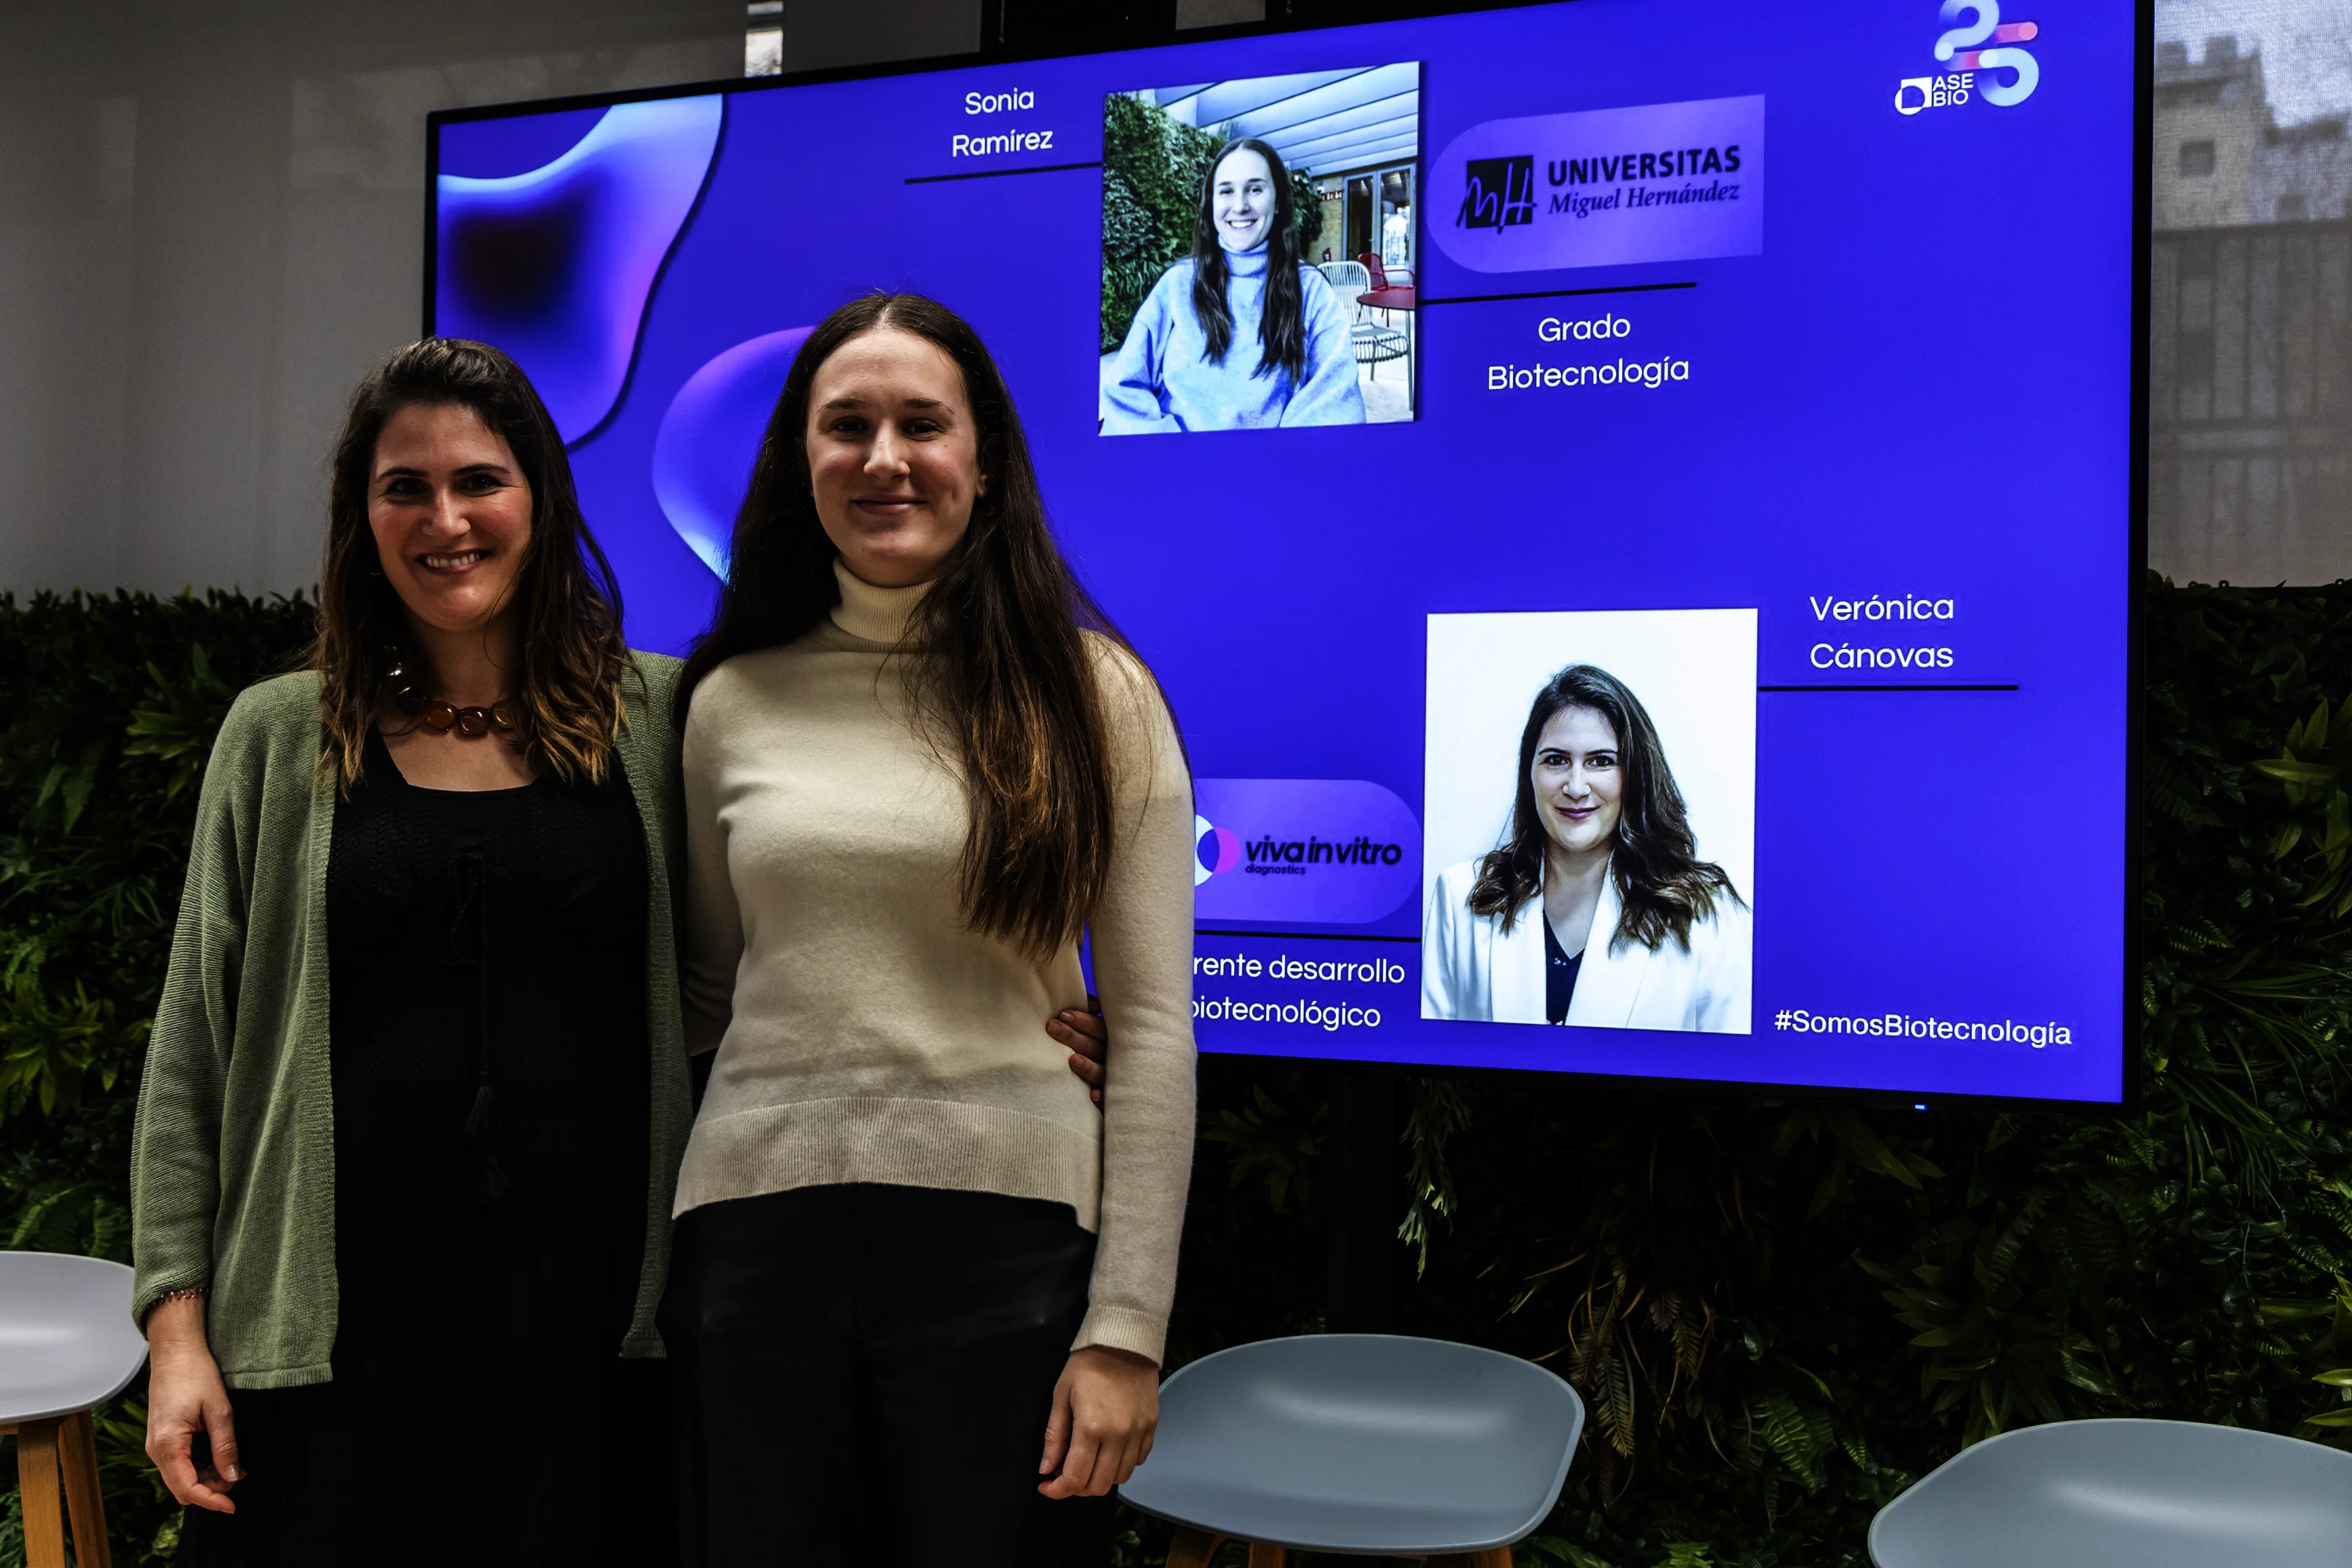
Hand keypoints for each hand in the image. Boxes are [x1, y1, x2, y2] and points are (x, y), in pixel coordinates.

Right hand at [144, 1295, 240, 1513]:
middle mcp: (156, 1450)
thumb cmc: (195, 1374)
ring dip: (205, 1480)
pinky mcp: (161, 1438)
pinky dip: (198, 1468)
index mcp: (167, 1445)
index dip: (211, 1500)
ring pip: (180, 1477)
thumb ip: (225, 1445)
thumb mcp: (219, 1410)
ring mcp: (156, 1445)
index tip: (233, 1505)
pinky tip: (219, 1459)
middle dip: (210, 1491)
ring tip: (233, 1468)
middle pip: (181, 1487)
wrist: (175, 1350)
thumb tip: (233, 1476)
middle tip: (239, 1479)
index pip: (187, 1488)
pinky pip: (178, 1464)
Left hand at [1038, 1344, 1158, 1497]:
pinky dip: (1121, 1465)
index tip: (1047, 1486)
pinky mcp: (1151, 1428)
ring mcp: (1138, 1434)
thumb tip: (1046, 1469)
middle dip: (1077, 1488)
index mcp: (1091, 1428)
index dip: (1057, 1491)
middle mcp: (1118, 1436)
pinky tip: (1109, 1452)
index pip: (1075, 1478)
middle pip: (1099, 1485)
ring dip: (1100, 1478)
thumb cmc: (1088, 1365)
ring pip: (1120, 1477)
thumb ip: (1055, 1436)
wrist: (1124, 1341)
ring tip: (1087, 1463)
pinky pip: (1138, 1461)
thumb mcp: (1062, 1395)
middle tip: (1065, 1474)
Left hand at [1049, 992, 1108, 1105]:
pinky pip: (1107, 1098)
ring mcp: (1110, 1077)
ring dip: (1088, 1066)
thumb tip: (1089, 1003)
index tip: (1063, 1015)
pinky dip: (1102, 1097)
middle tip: (1052, 1027)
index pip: (1098, 1027)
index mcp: (1109, 1037)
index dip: (1082, 1021)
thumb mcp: (1096, 1026)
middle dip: (1072, 1036)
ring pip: (1100, 1071)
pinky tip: (1093, 1096)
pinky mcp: (1108, 1096)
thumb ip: (1091, 1013)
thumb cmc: (1096, 1043)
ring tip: (1072, 1060)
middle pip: (1093, 1046)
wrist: (1127, 1074)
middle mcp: (1111, 1056)